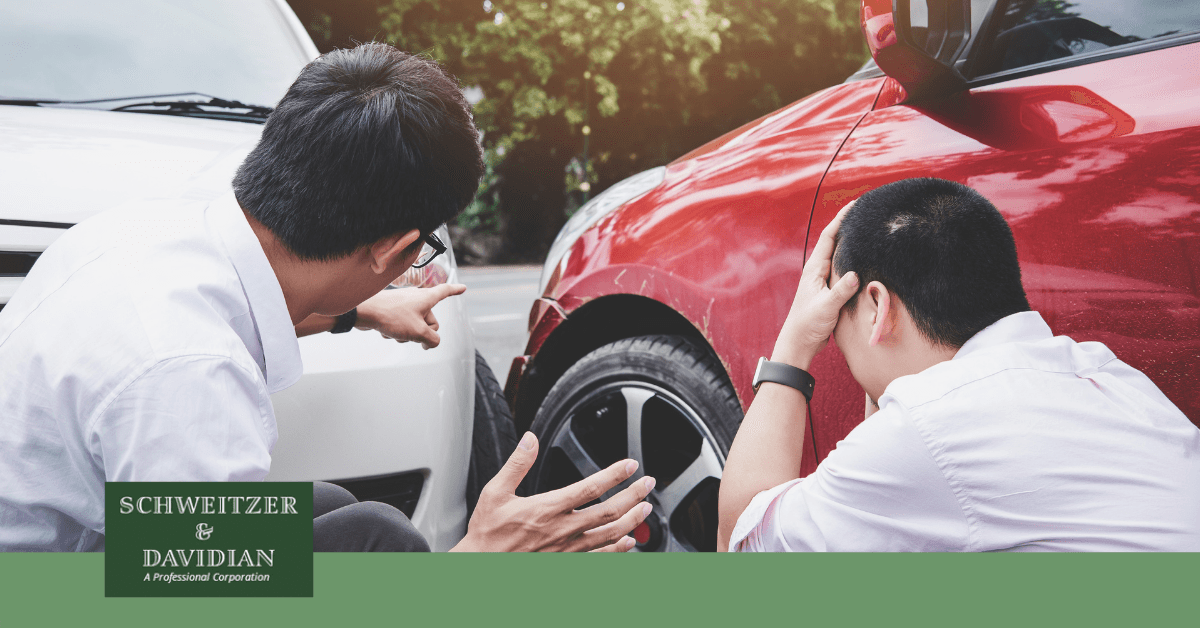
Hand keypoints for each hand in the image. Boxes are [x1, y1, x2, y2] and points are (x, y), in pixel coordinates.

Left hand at [355, 284, 466, 348]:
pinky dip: (397, 331)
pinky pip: (402, 325)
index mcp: (426, 298)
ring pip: (415, 325)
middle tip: (414, 335)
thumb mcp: (418, 332)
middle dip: (424, 332)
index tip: (463, 288)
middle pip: (430, 320)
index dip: (455, 291)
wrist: (364, 311)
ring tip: (397, 332)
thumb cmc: (391, 316)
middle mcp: (416, 298)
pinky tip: (388, 331)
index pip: (445, 292)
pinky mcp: (393, 310)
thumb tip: (432, 342)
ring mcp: (404, 304)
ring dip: (408, 333)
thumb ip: (432, 340)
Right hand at [451, 433, 656, 551]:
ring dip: (631, 520)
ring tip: (646, 508)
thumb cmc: (487, 532)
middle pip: (607, 512)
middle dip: (632, 496)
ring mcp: (566, 550)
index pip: (589, 488)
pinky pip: (599, 557)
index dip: (614, 475)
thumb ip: (517, 464)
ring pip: (608, 535)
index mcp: (546, 509)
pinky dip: (618, 549)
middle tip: (648, 484)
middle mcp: (561, 530)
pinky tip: (629, 541)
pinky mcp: (566, 563)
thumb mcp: (495, 492)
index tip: (630, 465)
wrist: (481, 566)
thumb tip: (530, 438)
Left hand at [772, 201, 860, 368]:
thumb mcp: (826, 307)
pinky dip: (854, 261)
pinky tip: (865, 260)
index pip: (829, 237)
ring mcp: (824, 280)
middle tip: (866, 213)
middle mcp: (818, 271)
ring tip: (868, 230)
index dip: (841, 219)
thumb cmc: (808, 324)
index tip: (854, 204)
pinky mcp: (831, 291)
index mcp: (814, 269)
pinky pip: (844, 270)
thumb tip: (854, 274)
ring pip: (840, 256)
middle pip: (835, 242)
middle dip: (848, 226)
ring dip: (852, 243)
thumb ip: (840, 291)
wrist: (800, 343)